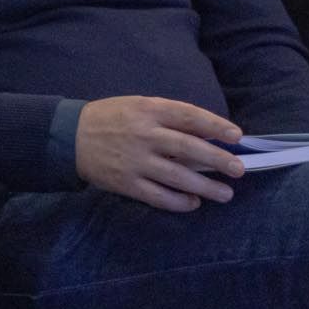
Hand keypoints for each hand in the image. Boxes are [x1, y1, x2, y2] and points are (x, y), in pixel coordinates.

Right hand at [75, 96, 245, 212]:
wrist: (70, 136)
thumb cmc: (111, 118)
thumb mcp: (138, 105)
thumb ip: (168, 117)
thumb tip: (206, 134)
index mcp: (148, 110)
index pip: (189, 116)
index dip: (215, 126)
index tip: (237, 136)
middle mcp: (144, 134)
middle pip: (189, 149)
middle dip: (218, 160)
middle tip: (238, 169)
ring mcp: (135, 161)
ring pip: (178, 177)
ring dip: (206, 187)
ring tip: (225, 194)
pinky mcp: (127, 183)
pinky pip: (159, 196)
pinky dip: (179, 202)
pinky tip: (194, 203)